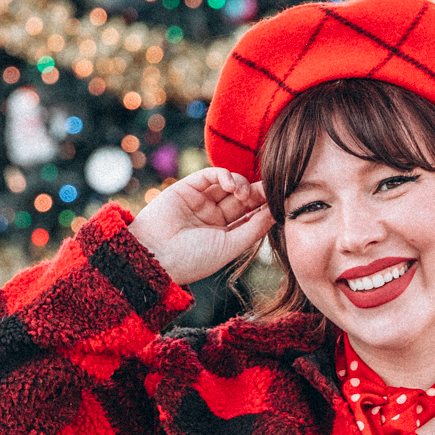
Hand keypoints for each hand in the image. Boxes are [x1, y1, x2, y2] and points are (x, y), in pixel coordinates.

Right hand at [128, 167, 269, 284]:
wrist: (155, 256)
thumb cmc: (193, 259)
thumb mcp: (230, 247)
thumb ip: (254, 228)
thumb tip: (276, 211)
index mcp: (224, 235)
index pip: (249, 215)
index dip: (264, 207)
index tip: (279, 201)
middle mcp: (212, 217)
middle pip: (242, 198)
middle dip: (256, 193)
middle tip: (269, 190)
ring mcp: (200, 201)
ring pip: (229, 184)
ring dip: (241, 184)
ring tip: (242, 194)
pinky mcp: (187, 187)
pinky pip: (211, 174)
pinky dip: (225, 175)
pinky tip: (231, 185)